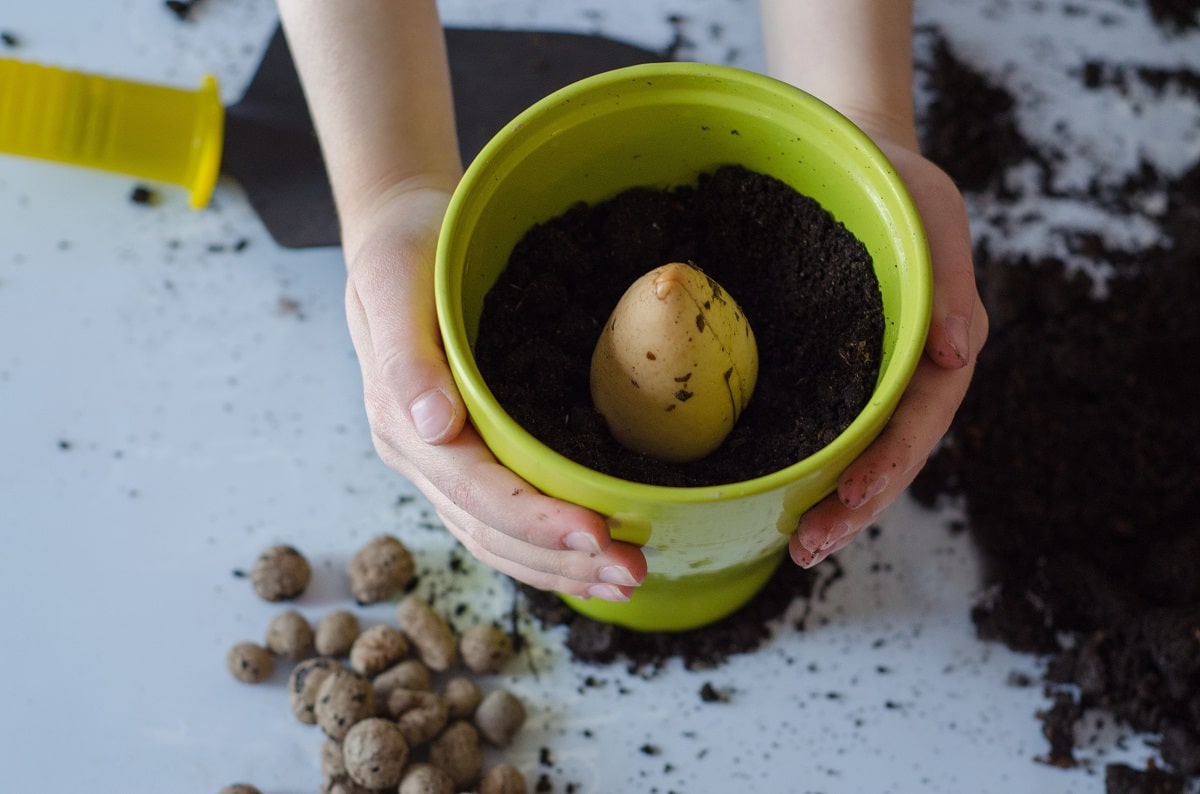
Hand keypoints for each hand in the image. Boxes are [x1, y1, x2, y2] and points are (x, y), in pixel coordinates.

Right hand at [343, 186, 646, 599]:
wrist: (398, 234)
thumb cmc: (402, 250)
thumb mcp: (391, 281)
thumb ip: (405, 356)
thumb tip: (433, 425)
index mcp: (402, 421)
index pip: (474, 490)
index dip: (534, 519)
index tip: (596, 534)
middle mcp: (420, 454)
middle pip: (491, 531)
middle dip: (562, 560)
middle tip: (634, 572)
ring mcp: (440, 463)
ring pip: (498, 539)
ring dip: (562, 568)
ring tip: (628, 579)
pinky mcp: (464, 458)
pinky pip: (502, 521)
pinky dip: (548, 547)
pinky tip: (593, 556)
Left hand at [790, 130, 988, 567]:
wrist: (852, 160)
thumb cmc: (898, 182)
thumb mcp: (933, 210)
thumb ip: (951, 279)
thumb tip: (962, 350)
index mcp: (937, 344)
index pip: (921, 419)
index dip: (890, 463)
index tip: (853, 497)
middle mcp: (903, 373)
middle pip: (887, 455)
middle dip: (854, 507)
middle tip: (808, 546)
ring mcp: (863, 378)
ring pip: (852, 454)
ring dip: (828, 503)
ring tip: (794, 545)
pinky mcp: (822, 373)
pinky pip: (817, 427)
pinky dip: (801, 465)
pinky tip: (769, 495)